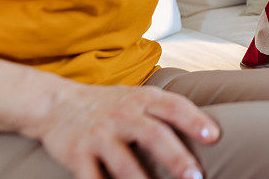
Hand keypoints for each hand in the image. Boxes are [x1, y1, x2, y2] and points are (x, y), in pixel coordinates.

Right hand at [25, 82, 220, 178]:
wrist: (56, 103)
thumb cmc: (110, 104)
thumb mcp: (138, 97)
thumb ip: (166, 110)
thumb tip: (209, 130)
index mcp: (142, 100)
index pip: (173, 107)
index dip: (194, 120)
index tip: (213, 136)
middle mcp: (122, 115)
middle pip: (153, 135)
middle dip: (176, 157)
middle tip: (195, 177)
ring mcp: (99, 135)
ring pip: (124, 163)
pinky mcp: (77, 155)